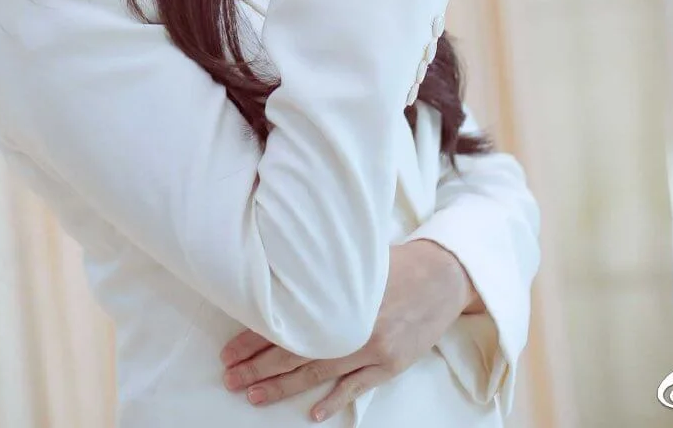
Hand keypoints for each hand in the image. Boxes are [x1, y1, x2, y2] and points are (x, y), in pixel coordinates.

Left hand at [219, 240, 478, 421]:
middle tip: (230, 377)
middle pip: (295, 352)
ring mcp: (372, 349)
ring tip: (253, 395)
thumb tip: (279, 280)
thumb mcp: (353, 261)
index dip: (254, 338)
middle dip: (258, 367)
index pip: (286, 324)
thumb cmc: (396, 264)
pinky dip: (334, 399)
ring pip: (318, 372)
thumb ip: (319, 274)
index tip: (229, 350)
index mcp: (337, 298)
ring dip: (283, 386)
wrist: (443, 277)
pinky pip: (357, 386)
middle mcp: (351, 326)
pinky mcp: (391, 364)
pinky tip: (313, 413)